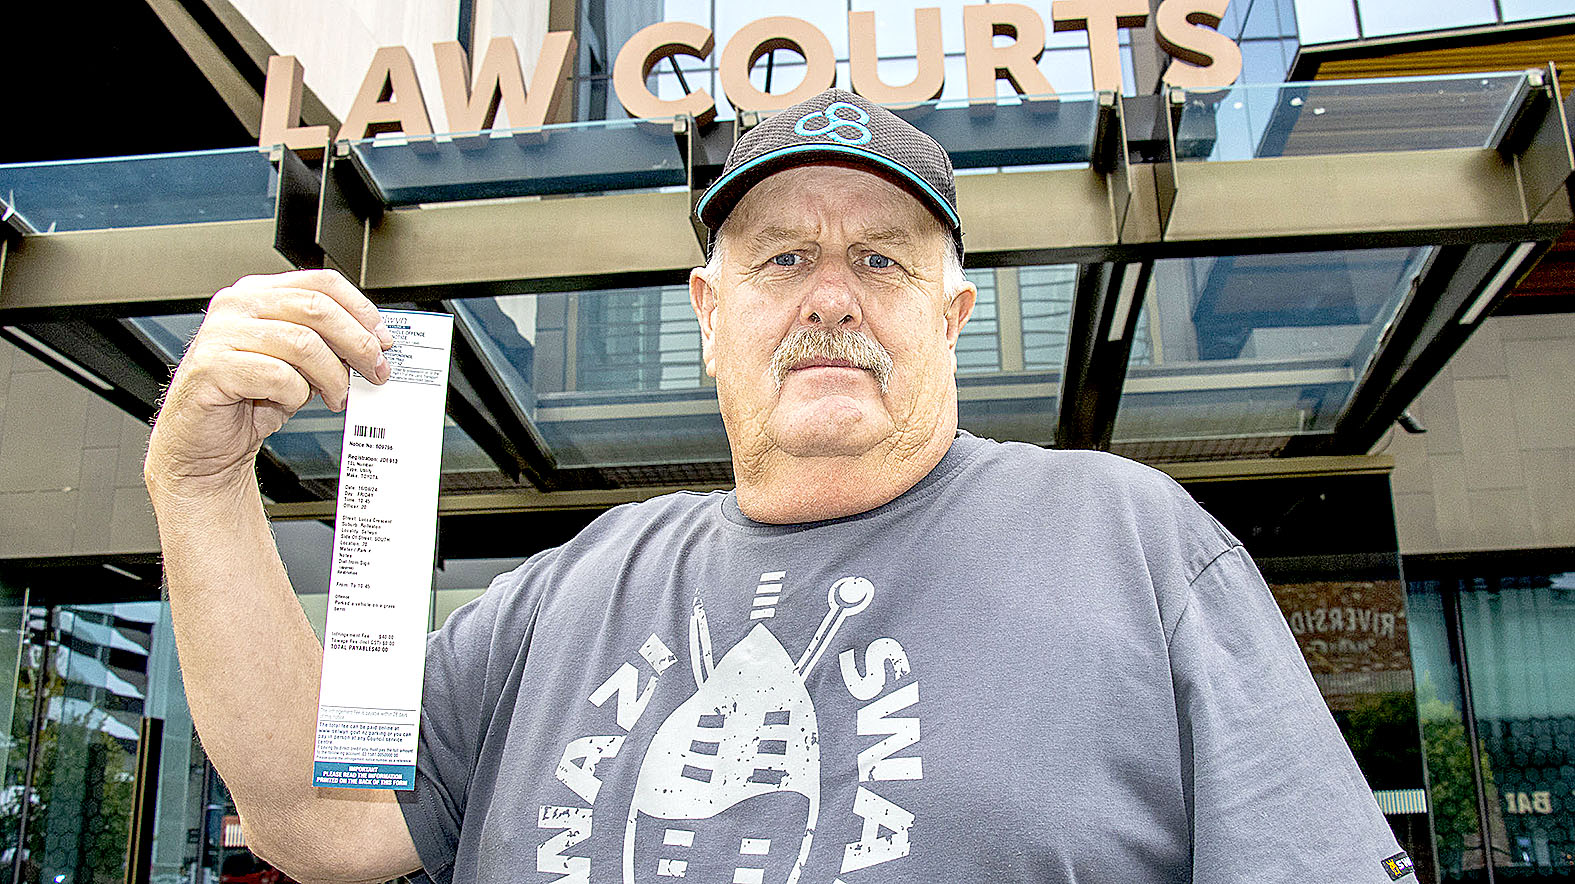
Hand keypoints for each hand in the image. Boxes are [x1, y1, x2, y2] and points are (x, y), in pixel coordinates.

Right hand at [145, 269, 392, 495]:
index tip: (382, 338)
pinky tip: (291, 402)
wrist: (204, 443)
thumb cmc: (248, 400)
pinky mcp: (213, 367)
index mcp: (258, 294)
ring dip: (332, 375)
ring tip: (337, 395)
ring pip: (303, 343)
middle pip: (317, 308)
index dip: (360, 309)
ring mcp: (221, 334)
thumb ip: (325, 344)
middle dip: (358, 343)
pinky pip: (278, 375)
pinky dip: (296, 394)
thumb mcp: (296, 364)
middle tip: (375, 371)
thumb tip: (372, 344)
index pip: (321, 283)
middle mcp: (237, 306)